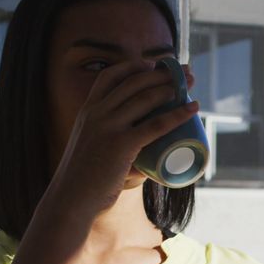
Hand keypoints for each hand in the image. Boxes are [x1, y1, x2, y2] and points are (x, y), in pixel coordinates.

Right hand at [49, 60, 198, 215]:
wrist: (71, 199)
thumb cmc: (82, 180)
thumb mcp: (90, 149)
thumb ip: (110, 146)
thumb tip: (142, 161)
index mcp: (87, 110)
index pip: (109, 76)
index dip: (134, 66)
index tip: (153, 64)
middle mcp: (97, 113)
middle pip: (134, 82)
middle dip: (162, 73)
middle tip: (183, 72)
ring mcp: (109, 127)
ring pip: (146, 98)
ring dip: (171, 87)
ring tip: (189, 84)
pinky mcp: (122, 145)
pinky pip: (156, 125)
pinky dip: (178, 114)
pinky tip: (192, 109)